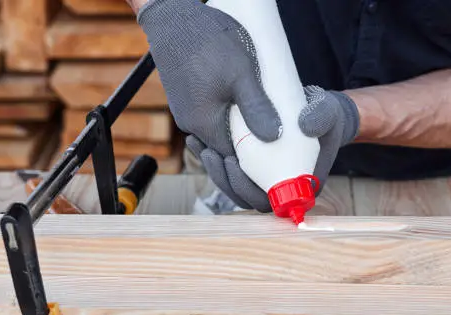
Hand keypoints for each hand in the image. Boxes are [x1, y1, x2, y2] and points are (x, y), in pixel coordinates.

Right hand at [136, 0, 281, 174]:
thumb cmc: (207, 41)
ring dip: (238, 131)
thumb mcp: (241, 74)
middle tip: (275, 136)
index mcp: (205, 126)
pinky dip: (226, 118)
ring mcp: (187, 113)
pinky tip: (242, 106)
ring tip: (261, 120)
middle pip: (226, 148)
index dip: (256, 160)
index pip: (234, 159)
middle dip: (250, 146)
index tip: (277, 154)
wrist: (173, 17)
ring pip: (218, 132)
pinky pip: (210, 118)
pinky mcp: (186, 100)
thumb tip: (275, 136)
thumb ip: (257, 107)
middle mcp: (192, 125)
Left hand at [185, 85, 359, 212]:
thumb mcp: (328, 113)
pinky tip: (197, 140)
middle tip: (211, 153)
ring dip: (213, 170)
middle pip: (245, 196)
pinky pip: (229, 171)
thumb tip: (305, 126)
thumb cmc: (326, 116)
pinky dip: (212, 158)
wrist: (317, 111)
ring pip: (233, 186)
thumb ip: (322, 117)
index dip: (246, 188)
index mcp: (298, 186)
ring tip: (199, 145)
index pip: (268, 201)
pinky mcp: (252, 168)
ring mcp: (263, 179)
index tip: (233, 162)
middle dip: (224, 178)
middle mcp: (278, 187)